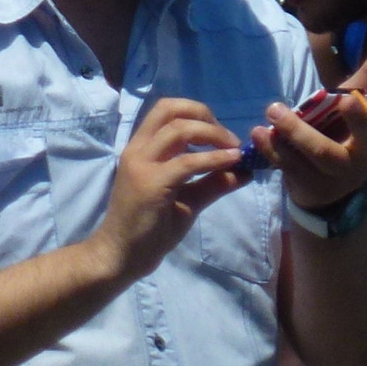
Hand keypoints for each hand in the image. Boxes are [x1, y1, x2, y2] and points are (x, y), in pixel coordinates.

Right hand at [91, 95, 244, 281]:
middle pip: (170, 108)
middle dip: (205, 114)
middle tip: (228, 137)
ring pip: (179, 129)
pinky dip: (214, 158)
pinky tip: (232, 162)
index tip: (222, 134)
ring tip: (234, 150)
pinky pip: (186, 162)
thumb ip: (213, 183)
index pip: (167, 110)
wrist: (121, 256)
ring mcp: (141, 165)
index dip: (199, 113)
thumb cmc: (150, 228)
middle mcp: (138, 150)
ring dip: (213, 134)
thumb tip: (245, 170)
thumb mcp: (189, 200)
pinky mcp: (150, 184)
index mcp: (143, 149)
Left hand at [258, 42, 366, 212]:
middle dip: (355, 121)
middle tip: (346, 101)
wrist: (328, 190)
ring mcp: (332, 173)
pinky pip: (288, 165)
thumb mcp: (356, 108)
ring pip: (318, 153)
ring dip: (296, 131)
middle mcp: (358, 157)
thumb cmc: (344, 135)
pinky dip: (272, 148)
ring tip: (274, 110)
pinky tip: (259, 132)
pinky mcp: (305, 182)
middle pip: (360, 140)